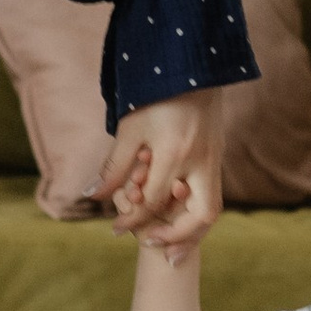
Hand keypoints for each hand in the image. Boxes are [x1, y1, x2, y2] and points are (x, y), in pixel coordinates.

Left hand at [96, 86, 227, 258]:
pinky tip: (177, 218)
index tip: (115, 229)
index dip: (133, 220)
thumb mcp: (129, 128)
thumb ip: (114, 166)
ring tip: (170, 246)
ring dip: (192, 231)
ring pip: (213, 208)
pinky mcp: (217, 155)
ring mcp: (214, 158)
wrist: (191, 64)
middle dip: (178, 238)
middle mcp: (201, 159)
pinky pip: (212, 194)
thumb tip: (93, 196)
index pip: (154, 201)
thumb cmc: (154, 93)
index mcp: (175, 151)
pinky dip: (195, 212)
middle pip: (201, 215)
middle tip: (153, 247)